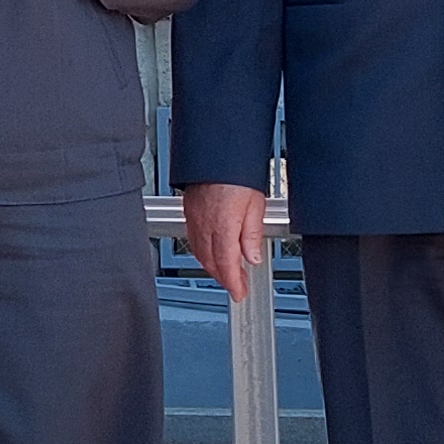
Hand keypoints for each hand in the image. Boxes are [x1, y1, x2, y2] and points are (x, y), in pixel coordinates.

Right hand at [184, 181, 267, 301]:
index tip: (239, 292)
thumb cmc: (236, 171)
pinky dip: (202, 251)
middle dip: (223, 277)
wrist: (215, 150)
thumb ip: (252, 233)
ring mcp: (193, 218)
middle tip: (238, 284)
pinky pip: (193, 239)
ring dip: (212, 266)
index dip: (233, 283)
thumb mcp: (255, 203)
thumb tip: (252, 256)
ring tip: (227, 270)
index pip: (226, 265)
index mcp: (223, 226)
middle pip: (210, 262)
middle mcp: (204, 225)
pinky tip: (211, 250)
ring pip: (199, 252)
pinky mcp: (188, 209)